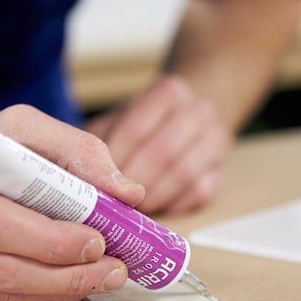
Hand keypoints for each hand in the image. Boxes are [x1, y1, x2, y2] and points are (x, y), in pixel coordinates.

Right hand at [0, 105, 145, 300]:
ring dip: (54, 293)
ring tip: (97, 279)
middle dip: (63, 273)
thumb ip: (77, 152)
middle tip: (110, 268)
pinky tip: (58, 286)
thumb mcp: (19, 130)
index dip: (48, 238)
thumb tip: (128, 193)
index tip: (97, 240)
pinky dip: (29, 300)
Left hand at [86, 75, 231, 213]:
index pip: (137, 127)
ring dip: (154, 196)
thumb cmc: (144, 126)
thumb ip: (97, 141)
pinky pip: (200, 192)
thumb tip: (79, 174)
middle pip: (163, 152)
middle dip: (133, 181)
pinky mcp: (221, 172)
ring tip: (132, 209)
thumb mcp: (117, 120)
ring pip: (185, 174)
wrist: (188, 120)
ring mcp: (216, 140)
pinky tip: (156, 207)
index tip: (96, 179)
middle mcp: (199, 111)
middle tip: (112, 200)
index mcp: (170, 92)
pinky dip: (174, 204)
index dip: (115, 158)